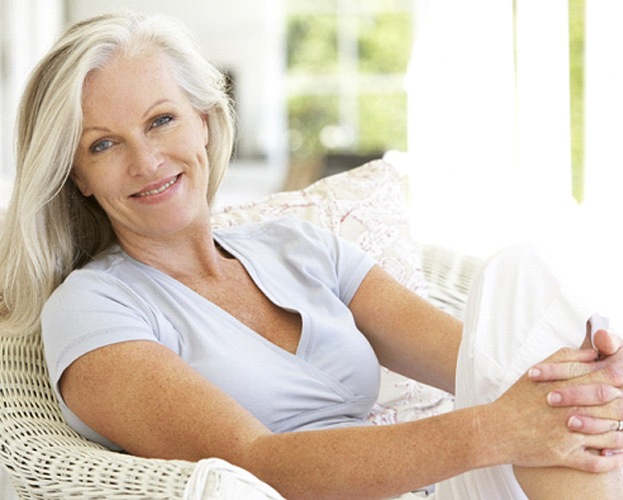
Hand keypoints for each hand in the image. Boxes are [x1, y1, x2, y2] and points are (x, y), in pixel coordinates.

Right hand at [490, 347, 622, 471]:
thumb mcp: (538, 371)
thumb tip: (593, 354)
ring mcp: (569, 434)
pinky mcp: (564, 456)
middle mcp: (570, 410)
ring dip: (622, 434)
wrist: (497, 429)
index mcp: (564, 387)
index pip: (605, 380)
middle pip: (614, 406)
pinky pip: (598, 462)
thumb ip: (566, 358)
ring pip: (612, 435)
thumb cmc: (516, 399)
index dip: (620, 378)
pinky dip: (612, 460)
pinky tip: (615, 455)